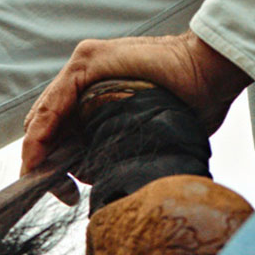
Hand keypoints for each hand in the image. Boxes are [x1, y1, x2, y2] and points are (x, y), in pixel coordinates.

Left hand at [21, 31, 249, 172]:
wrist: (212, 71)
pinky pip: (52, 103)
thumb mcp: (148, 132)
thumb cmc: (193, 102)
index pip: (60, 130)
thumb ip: (122, 147)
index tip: (66, 194)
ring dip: (43, 151)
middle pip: (46, 123)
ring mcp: (85, 66)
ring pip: (44, 114)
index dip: (54, 163)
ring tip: (55, 180)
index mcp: (100, 93)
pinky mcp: (88, 60)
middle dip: (46, 162)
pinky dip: (42, 133)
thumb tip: (101, 180)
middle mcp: (87, 77)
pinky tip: (43, 156)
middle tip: (63, 193)